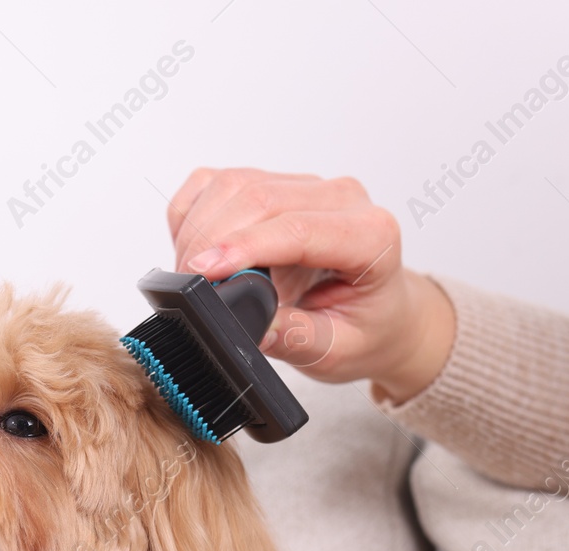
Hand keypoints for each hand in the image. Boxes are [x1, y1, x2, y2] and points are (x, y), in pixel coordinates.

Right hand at [166, 168, 454, 400]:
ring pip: (233, 185)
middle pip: (259, 198)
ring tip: (194, 276)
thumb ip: (297, 338)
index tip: (203, 273)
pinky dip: (194, 213)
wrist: (377, 313)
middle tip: (190, 289)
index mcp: (370, 235)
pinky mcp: (273, 184)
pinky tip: (197, 248)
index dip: (244, 247)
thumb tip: (254, 325)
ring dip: (199, 228)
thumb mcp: (338, 350)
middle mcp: (340, 199)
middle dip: (210, 240)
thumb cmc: (365, 327)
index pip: (297, 228)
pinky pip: (218, 183)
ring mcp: (305, 186)